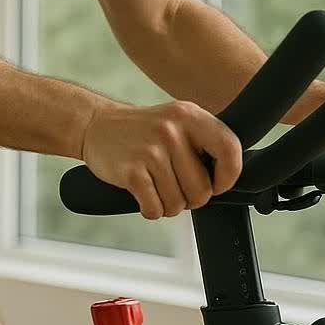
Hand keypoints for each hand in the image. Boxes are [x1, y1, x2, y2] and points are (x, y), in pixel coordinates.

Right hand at [80, 100, 244, 219]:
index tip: (218, 184)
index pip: (229, 149)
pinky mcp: (131, 172)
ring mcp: (150, 151)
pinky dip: (151, 208)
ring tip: (156, 185)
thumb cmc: (141, 130)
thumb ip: (204, 141)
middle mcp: (171, 130)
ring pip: (178, 204)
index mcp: (189, 115)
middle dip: (191, 197)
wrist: (96, 125)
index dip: (228, 176)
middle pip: (202, 189)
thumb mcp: (176, 120)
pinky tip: (144, 192)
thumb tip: (227, 177)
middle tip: (175, 184)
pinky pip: (155, 208)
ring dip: (169, 204)